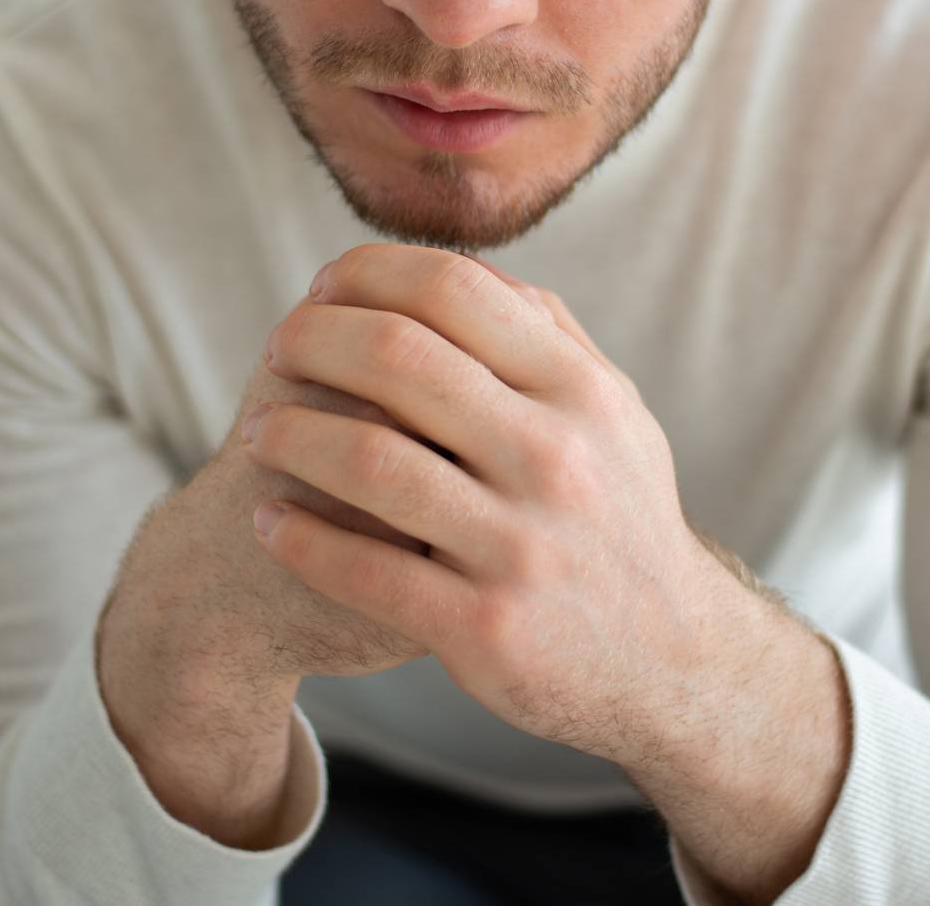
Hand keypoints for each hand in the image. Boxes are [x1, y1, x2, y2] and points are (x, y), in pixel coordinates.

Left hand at [246, 243, 706, 766]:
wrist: (673, 663)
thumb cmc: (619, 514)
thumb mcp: (612, 412)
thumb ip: (545, 334)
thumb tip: (455, 267)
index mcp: (579, 391)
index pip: (454, 288)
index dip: (370, 273)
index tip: (326, 288)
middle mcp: (556, 458)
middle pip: (398, 358)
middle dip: (313, 339)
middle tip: (278, 349)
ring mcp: (521, 547)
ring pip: (369, 462)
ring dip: (290, 434)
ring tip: (257, 431)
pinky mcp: (484, 629)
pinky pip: (364, 572)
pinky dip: (298, 538)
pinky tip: (269, 519)